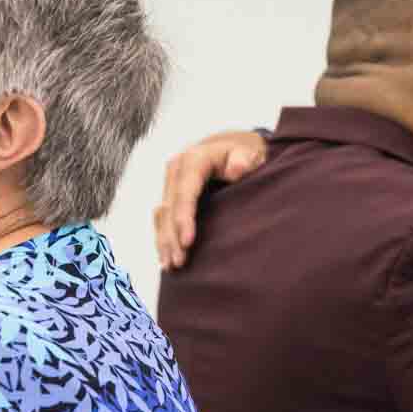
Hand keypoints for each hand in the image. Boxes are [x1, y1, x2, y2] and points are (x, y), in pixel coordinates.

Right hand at [153, 129, 268, 269]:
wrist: (232, 145)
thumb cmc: (245, 152)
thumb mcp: (250, 152)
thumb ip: (245, 159)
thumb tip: (236, 169)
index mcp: (194, 159)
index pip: (185, 192)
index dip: (184, 218)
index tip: (188, 242)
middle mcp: (176, 169)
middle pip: (170, 207)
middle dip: (172, 236)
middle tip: (179, 262)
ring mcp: (171, 182)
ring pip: (162, 215)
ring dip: (164, 241)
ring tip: (170, 266)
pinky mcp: (170, 193)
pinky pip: (162, 218)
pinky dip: (163, 237)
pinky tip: (165, 257)